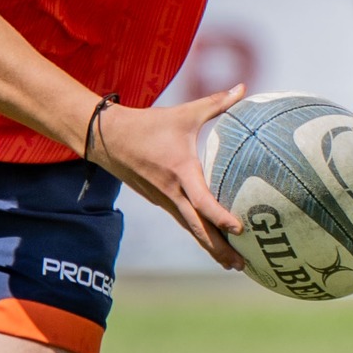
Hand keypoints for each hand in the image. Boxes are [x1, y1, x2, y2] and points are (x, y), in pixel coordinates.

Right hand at [89, 85, 247, 268]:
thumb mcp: (185, 113)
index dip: (220, 217)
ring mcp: (164, 201)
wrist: (108, 138)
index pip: (202, 202)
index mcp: (180, 172)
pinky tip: (213, 243)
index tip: (240, 229)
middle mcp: (172, 192)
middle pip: (198, 228)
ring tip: (232, 264)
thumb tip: (244, 87)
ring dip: (211, 248)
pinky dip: (199, 235)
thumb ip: (217, 102)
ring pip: (190, 230)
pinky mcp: (159, 202)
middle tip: (242, 265)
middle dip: (220, 249)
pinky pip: (183, 222)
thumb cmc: (149, 124)